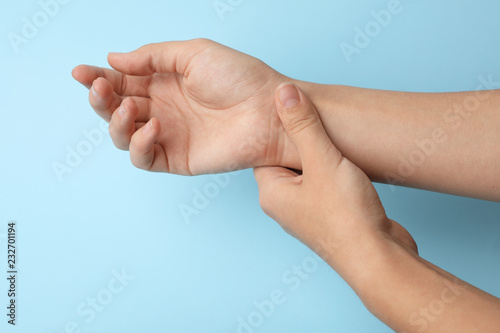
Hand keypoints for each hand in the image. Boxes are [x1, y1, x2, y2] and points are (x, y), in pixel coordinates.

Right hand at [72, 38, 299, 174]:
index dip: (99, 77)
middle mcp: (163, 108)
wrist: (270, 111)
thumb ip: (152, 56)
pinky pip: (143, 157)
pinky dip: (138, 144)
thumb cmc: (240, 77)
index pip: (122, 81)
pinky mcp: (178, 158)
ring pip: (123, 135)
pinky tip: (152, 127)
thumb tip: (114, 59)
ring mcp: (169, 134)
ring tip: (127, 107)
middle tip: (99, 88)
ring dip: (114, 121)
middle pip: (116, 108)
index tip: (81, 72)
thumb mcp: (193, 54)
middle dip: (101, 98)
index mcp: (164, 82)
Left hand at [254, 83, 417, 268]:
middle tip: (319, 121)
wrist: (378, 258)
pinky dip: (334, 173)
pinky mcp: (329, 218)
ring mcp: (306, 214)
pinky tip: (348, 166)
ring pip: (309, 174)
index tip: (296, 111)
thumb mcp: (322, 160)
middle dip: (303, 142)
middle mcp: (284, 206)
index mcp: (272, 193)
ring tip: (336, 142)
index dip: (280, 129)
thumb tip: (283, 92)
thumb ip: (303, 125)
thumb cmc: (346, 216)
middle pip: (287, 161)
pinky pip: (325, 187)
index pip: (264, 152)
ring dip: (321, 158)